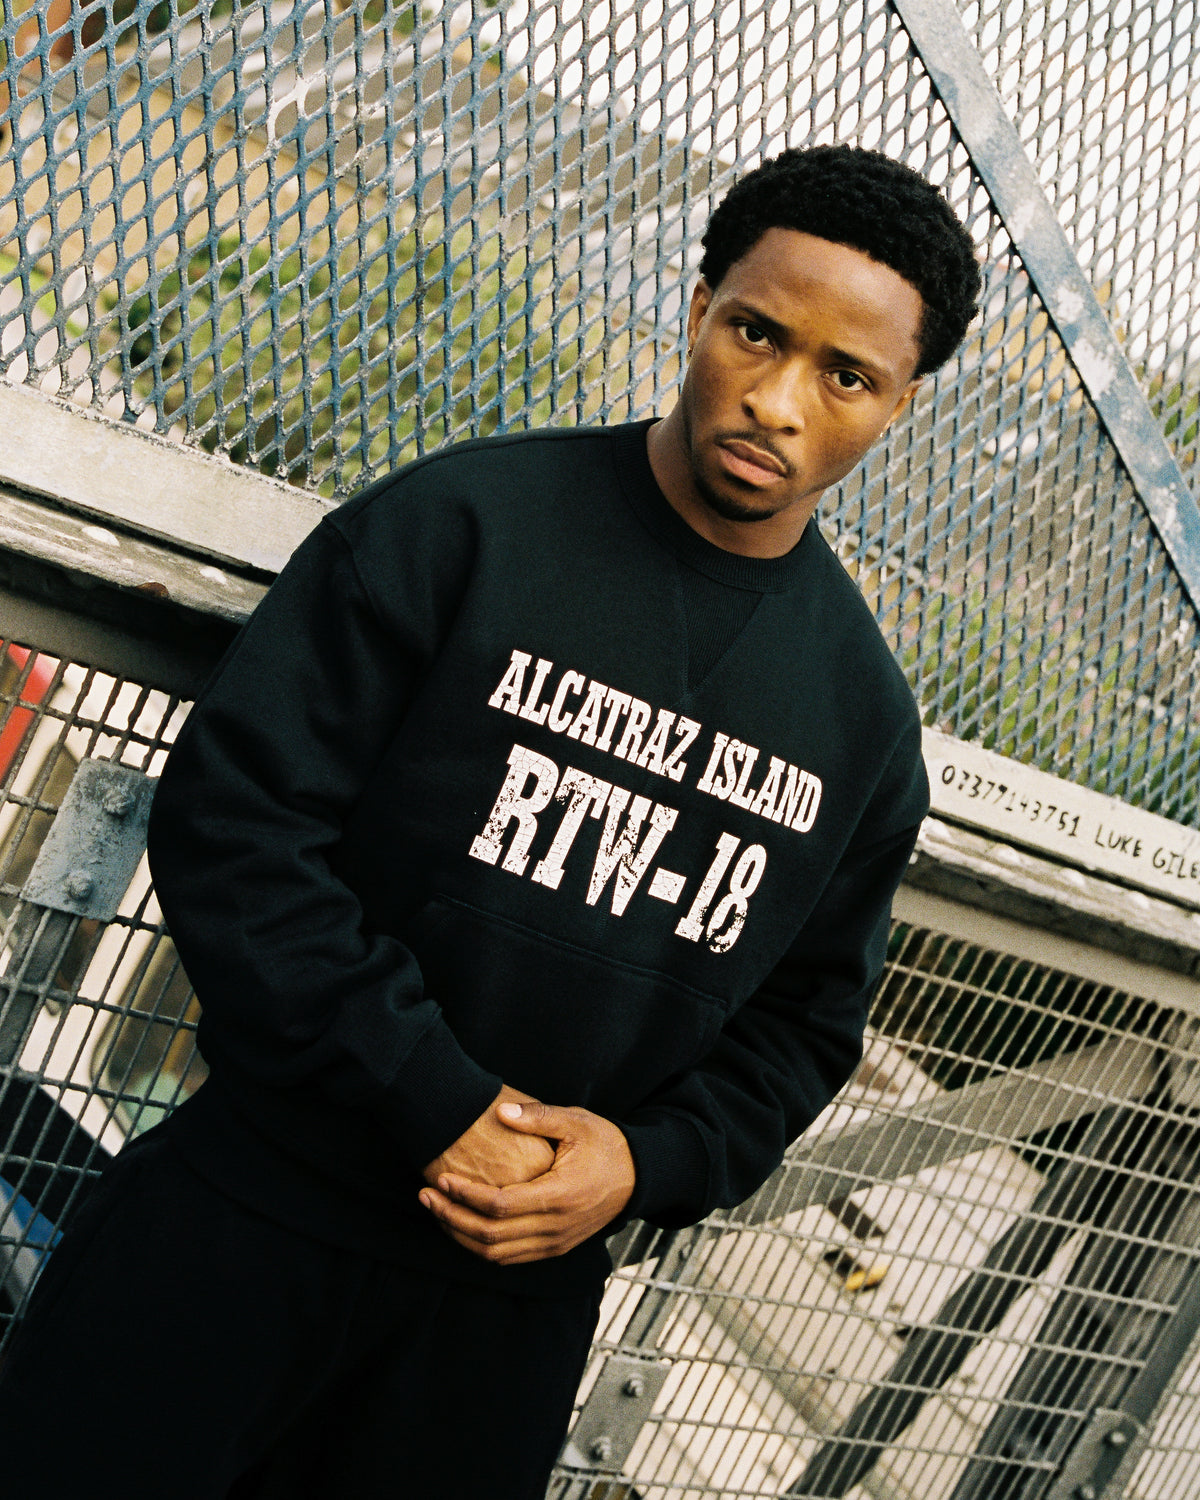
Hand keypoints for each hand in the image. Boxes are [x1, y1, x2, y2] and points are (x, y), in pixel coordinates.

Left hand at [419, 1100, 635, 1264]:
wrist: (637, 1176)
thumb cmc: (605, 1144)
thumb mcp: (576, 1121)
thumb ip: (538, 1117)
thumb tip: (501, 1111)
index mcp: (560, 1195)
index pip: (500, 1205)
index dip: (466, 1195)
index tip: (441, 1179)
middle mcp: (555, 1227)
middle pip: (491, 1236)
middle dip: (451, 1218)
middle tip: (425, 1197)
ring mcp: (555, 1243)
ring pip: (496, 1253)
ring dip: (461, 1236)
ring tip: (436, 1212)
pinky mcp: (554, 1249)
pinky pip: (510, 1258)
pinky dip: (481, 1246)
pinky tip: (462, 1226)